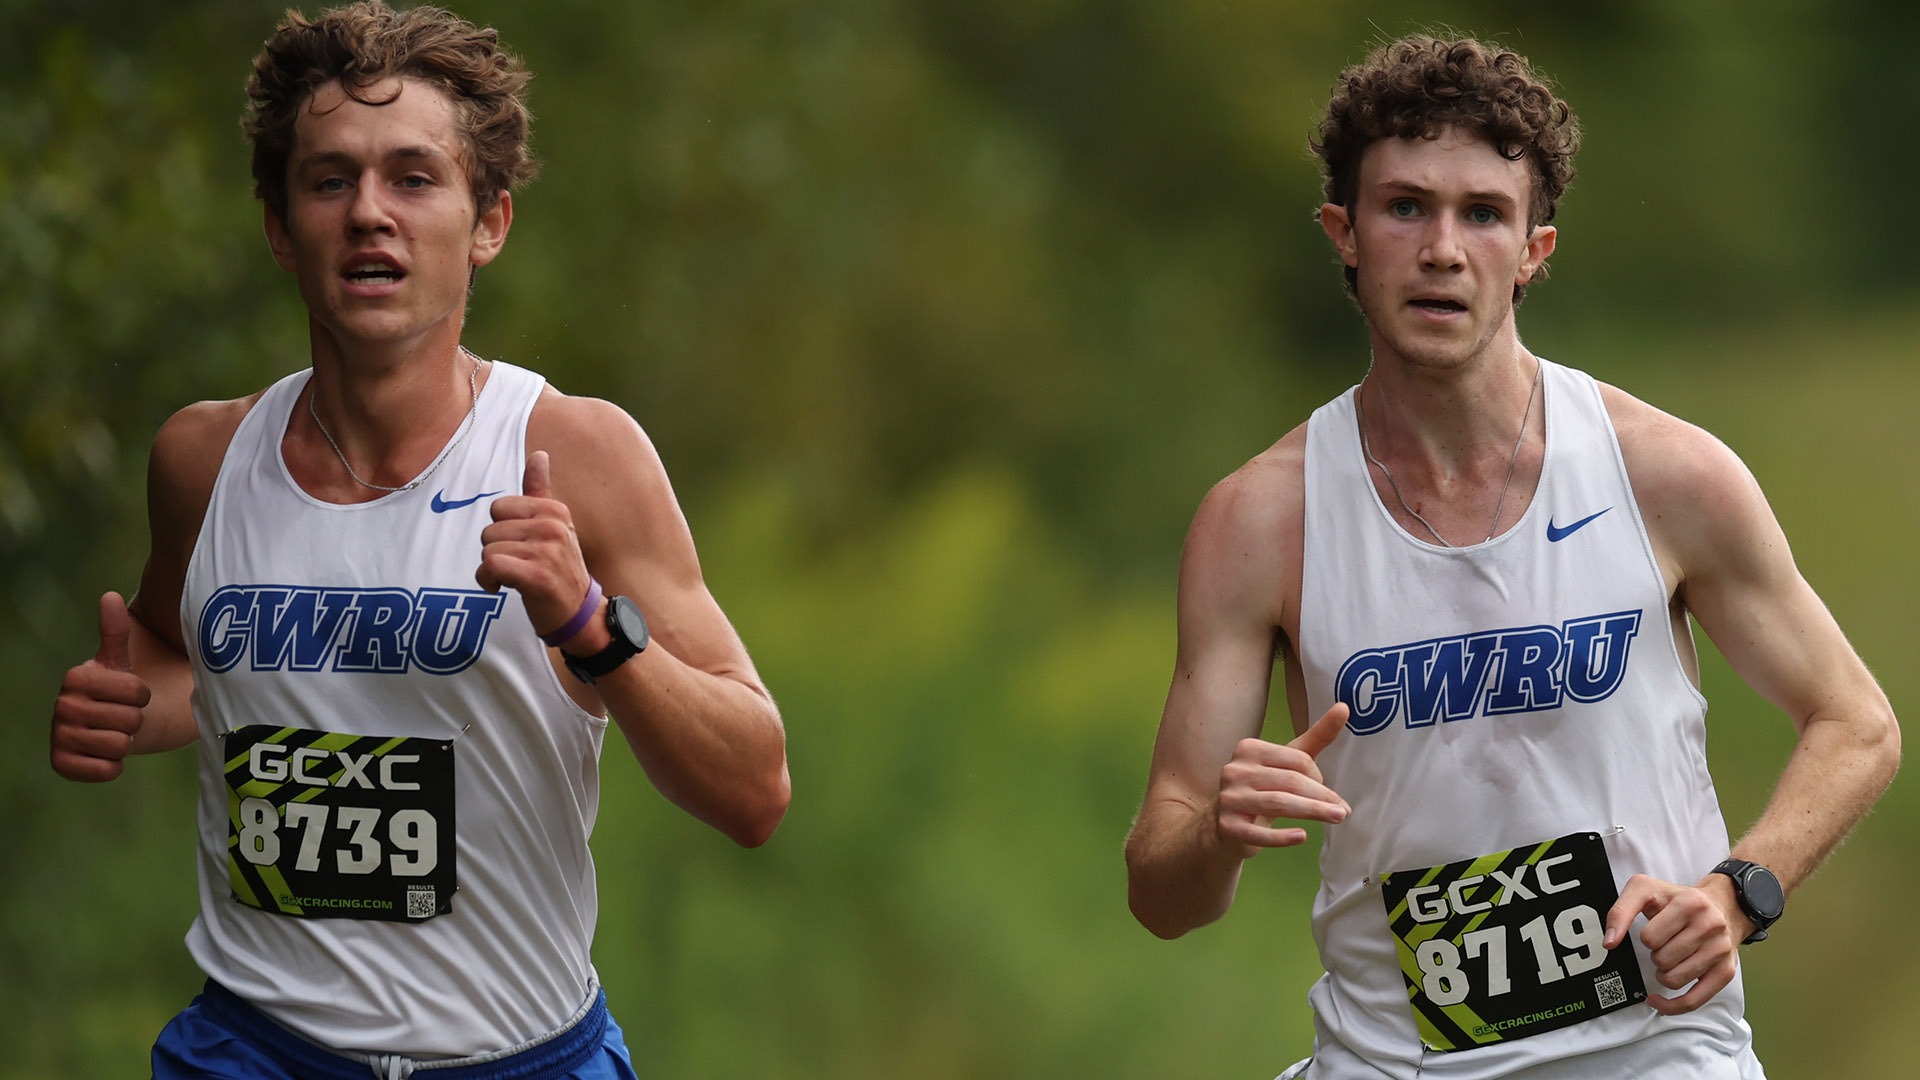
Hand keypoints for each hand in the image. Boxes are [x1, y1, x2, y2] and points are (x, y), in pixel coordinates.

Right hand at [50, 592, 152, 781]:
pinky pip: (104, 770)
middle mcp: (62, 706)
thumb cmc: (118, 690)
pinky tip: (106, 754)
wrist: (109, 725)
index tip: (132, 694)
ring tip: (115, 733)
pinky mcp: (62, 764)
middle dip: (135, 721)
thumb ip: (115, 630)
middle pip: (129, 720)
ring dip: (125, 743)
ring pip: (119, 746)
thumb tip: (109, 595)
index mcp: (76, 677)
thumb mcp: (119, 660)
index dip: (142, 696)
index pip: (136, 692)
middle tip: (122, 717)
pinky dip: (113, 766)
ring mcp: (60, 736)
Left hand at [476, 450, 596, 640]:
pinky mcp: (537, 575)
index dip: (502, 530)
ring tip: (513, 578)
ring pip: (488, 549)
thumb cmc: (559, 568)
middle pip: (490, 529)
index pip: (499, 507)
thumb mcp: (555, 526)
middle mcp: (553, 526)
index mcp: (555, 510)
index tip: (519, 546)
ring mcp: (547, 551)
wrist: (578, 613)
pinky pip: (490, 565)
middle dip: (495, 551)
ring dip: (492, 570)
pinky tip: (501, 588)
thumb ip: (540, 491)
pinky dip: (487, 581)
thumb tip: (538, 454)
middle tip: (518, 566)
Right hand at [1214, 702, 1350, 856]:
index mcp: (1249, 748)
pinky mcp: (1228, 827)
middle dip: (1322, 796)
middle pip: (1290, 781)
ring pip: (1278, 803)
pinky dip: (1283, 837)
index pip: (1297, 760)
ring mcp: (1229, 798)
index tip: (1324, 791)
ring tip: (1337, 819)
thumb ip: (1317, 736)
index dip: (1318, 777)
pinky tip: (1302, 836)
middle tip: (1344, 811)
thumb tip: (1344, 707)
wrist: (1227, 824)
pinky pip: (1259, 833)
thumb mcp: (1289, 762)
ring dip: (1312, 812)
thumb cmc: (1265, 788)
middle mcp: (1235, 770)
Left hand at [1605, 873, 1740, 1014]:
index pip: (1650, 938)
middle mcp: (1710, 926)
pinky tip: (1658, 1000)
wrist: (1721, 905)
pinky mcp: (1725, 971)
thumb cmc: (1678, 900)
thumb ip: (1620, 912)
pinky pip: (1694, 1001)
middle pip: (1662, 960)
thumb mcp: (1644, 890)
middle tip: (1665, 944)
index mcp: (1689, 904)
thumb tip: (1609, 942)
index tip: (1653, 932)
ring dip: (1664, 973)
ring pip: (1674, 980)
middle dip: (1655, 955)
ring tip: (1670, 958)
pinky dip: (1672, 1006)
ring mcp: (1720, 950)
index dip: (1646, 938)